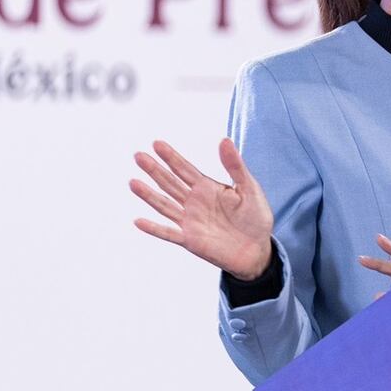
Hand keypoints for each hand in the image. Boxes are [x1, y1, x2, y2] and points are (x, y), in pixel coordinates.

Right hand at [130, 138, 273, 279]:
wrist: (257, 249)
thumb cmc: (255, 218)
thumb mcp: (249, 188)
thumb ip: (235, 166)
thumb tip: (224, 140)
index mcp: (208, 187)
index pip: (185, 169)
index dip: (171, 157)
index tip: (157, 144)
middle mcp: (194, 202)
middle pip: (170, 183)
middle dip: (155, 169)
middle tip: (138, 155)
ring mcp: (190, 221)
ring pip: (165, 205)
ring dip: (149, 194)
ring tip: (133, 182)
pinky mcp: (190, 240)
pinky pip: (168, 233)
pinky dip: (154, 228)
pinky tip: (138, 221)